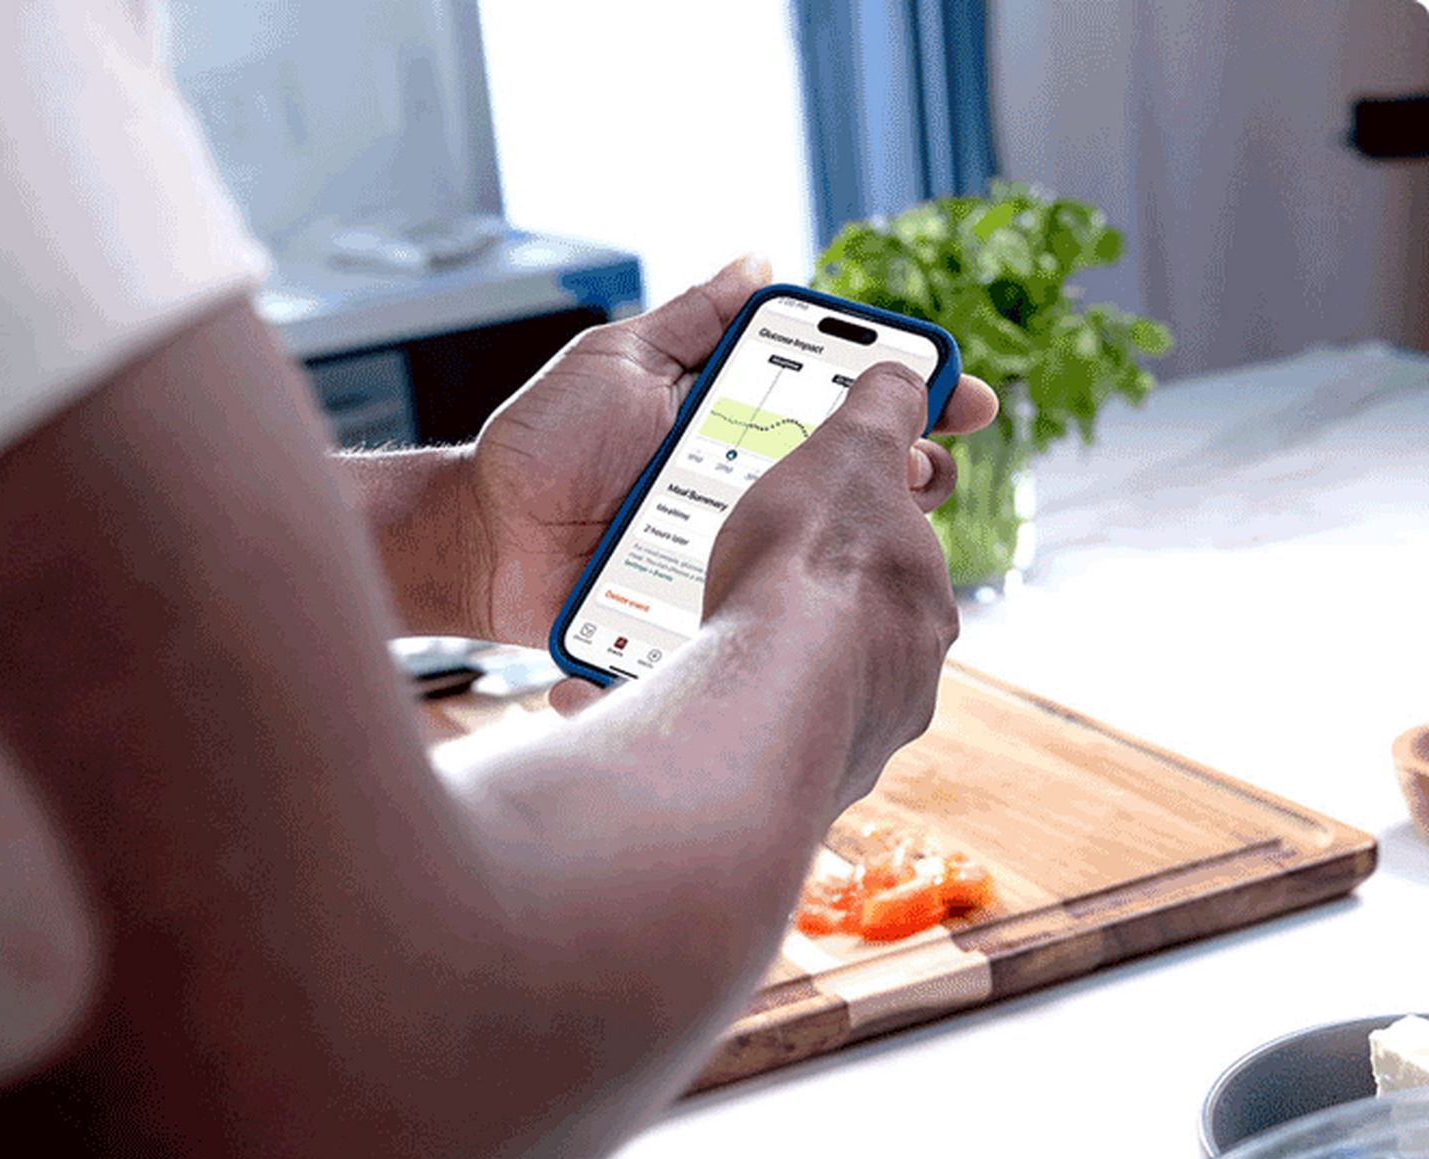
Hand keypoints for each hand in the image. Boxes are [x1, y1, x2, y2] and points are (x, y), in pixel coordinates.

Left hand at [465, 256, 997, 668]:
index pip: (845, 407)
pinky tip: (834, 606)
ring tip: (888, 532)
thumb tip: (760, 259)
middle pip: (861, 485)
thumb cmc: (539, 444)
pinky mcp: (708, 609)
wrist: (481, 538)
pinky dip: (806, 613)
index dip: (911, 397)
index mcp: (741, 425)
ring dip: (870, 543)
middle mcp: (751, 489)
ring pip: (830, 554)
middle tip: (927, 469)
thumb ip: (688, 321)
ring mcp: (734, 551)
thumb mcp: (615, 362)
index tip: (961, 393)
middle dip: (914, 473)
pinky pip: (768, 616)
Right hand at [694, 361, 976, 806]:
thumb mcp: (852, 451)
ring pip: (806, 682)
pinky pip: (752, 735)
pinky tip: (670, 693)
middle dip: (806, 590)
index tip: (811, 495)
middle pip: (852, 615)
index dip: (857, 506)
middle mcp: (905, 672)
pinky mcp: (793, 783)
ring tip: (695, 636)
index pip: (901, 541)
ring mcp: (857, 735)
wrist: (763, 704)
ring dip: (762, 657)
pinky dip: (719, 712)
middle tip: (741, 562)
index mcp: (923, 594)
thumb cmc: (809, 572)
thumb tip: (909, 375)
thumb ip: (882, 407)